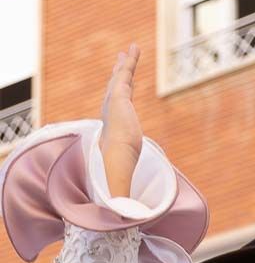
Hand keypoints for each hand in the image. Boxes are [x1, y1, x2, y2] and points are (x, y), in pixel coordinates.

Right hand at [99, 43, 141, 197]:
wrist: (116, 157)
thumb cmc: (117, 169)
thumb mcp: (124, 176)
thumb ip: (124, 190)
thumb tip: (126, 214)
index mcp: (111, 127)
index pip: (115, 111)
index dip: (118, 100)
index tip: (121, 93)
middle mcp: (111, 112)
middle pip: (115, 91)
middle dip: (119, 78)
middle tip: (121, 65)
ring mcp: (114, 102)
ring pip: (121, 79)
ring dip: (126, 65)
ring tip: (131, 52)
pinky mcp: (119, 94)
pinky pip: (127, 72)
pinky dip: (131, 60)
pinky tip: (135, 48)